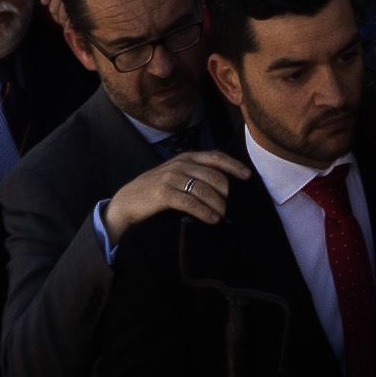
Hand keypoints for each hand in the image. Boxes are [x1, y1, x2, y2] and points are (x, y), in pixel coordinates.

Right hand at [105, 150, 249, 237]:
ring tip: (224, 216)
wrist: (128, 200)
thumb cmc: (156, 189)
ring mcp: (171, 177)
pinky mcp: (164, 193)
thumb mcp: (176, 174)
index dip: (234, 165)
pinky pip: (191, 202)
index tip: (248, 176)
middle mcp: (180, 164)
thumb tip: (224, 184)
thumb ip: (196, 173)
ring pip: (204, 190)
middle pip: (214, 176)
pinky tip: (212, 219)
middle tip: (232, 207)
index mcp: (186, 157)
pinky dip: (205, 212)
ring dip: (218, 205)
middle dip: (227, 193)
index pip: (216, 157)